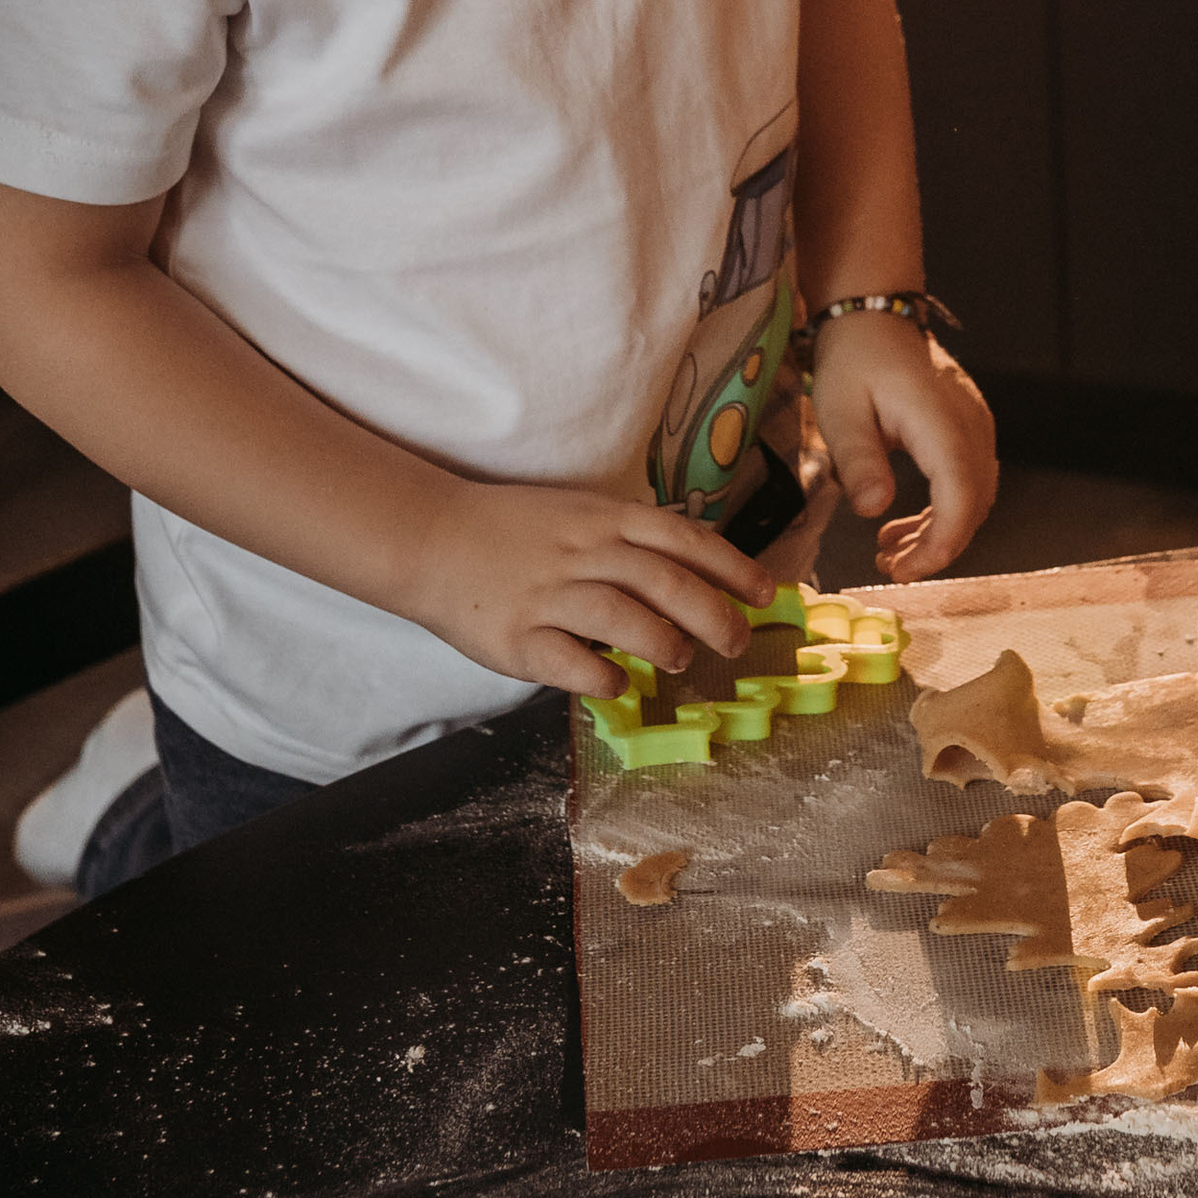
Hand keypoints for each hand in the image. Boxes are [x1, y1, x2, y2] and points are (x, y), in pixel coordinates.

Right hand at [412, 478, 773, 691]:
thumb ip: (630, 539)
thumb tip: (696, 576)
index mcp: (604, 519)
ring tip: (680, 661)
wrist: (432, 538)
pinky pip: (569, 662)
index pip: (684, 539)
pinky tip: (617, 685)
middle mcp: (582, 553)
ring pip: (623, 617)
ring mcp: (548, 594)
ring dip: (663, 643)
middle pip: (665, 582)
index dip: (732, 567)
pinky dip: (602, 677)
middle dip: (714, 615)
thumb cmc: (515, 530)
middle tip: (737, 642)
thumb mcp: (579, 513)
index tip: (765, 594)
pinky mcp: (517, 637)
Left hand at [810, 310, 997, 579]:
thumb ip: (859, 461)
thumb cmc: (854, 361)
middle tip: (890, 569)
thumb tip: (874, 510)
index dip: (941, 543)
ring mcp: (976, 427)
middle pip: (973, 504)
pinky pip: (966, 482)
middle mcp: (971, 425)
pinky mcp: (968, 432)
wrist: (873, 320)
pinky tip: (901, 527)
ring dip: (938, 533)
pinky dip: (940, 513)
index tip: (906, 571)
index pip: (960, 495)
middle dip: (936, 547)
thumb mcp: (841, 411)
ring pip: (973, 498)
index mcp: (941, 421)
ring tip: (890, 555)